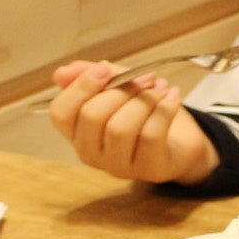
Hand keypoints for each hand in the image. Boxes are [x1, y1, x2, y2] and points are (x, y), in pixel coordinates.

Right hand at [47, 60, 221, 185]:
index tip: (105, 68)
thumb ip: (88, 76)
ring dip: (144, 99)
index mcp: (76, 133)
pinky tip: (172, 96)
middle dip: (120, 89)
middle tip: (144, 77)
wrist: (177, 141)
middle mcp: (91, 154)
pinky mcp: (148, 169)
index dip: (81, 86)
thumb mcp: (114, 85)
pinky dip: (164, 109)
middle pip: (92, 117)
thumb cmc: (139, 111)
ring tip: (159, 86)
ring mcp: (118, 166)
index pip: (61, 113)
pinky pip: (151, 135)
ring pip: (121, 128)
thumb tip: (61, 74)